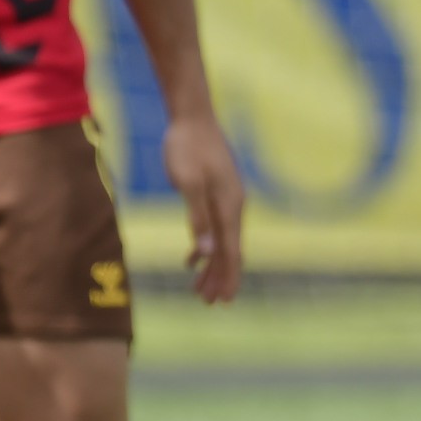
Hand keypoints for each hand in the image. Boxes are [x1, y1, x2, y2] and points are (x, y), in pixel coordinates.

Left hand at [163, 109, 249, 303]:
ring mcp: (227, 200)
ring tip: (199, 289)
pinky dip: (205, 247)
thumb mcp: (187, 183)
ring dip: (212, 266)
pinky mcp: (218, 193)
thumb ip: (197, 218)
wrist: (193, 116)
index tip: (225, 301)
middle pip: (229, 251)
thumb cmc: (187, 147)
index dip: (228, 277)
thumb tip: (205, 252)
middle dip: (220, 278)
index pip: (231, 251)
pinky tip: (192, 259)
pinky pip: (215, 228)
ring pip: (222, 241)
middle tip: (209, 303)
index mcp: (228, 207)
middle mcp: (233, 206)